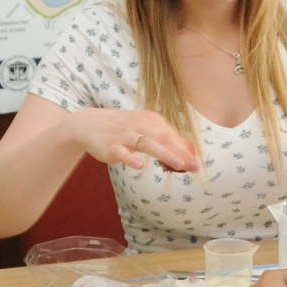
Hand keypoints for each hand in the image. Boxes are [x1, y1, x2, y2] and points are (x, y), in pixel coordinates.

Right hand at [71, 108, 199, 172]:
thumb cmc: (122, 129)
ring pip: (147, 144)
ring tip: (178, 165)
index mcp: (150, 120)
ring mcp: (124, 135)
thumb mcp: (143, 129)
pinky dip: (131, 159)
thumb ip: (163, 140)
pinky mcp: (111, 146)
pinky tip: (140, 167)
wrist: (88, 124)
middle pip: (164, 139)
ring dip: (164, 154)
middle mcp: (139, 125)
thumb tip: (186, 154)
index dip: (185, 150)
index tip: (197, 164)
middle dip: (181, 153)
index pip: (172, 135)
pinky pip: (122, 153)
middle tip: (194, 166)